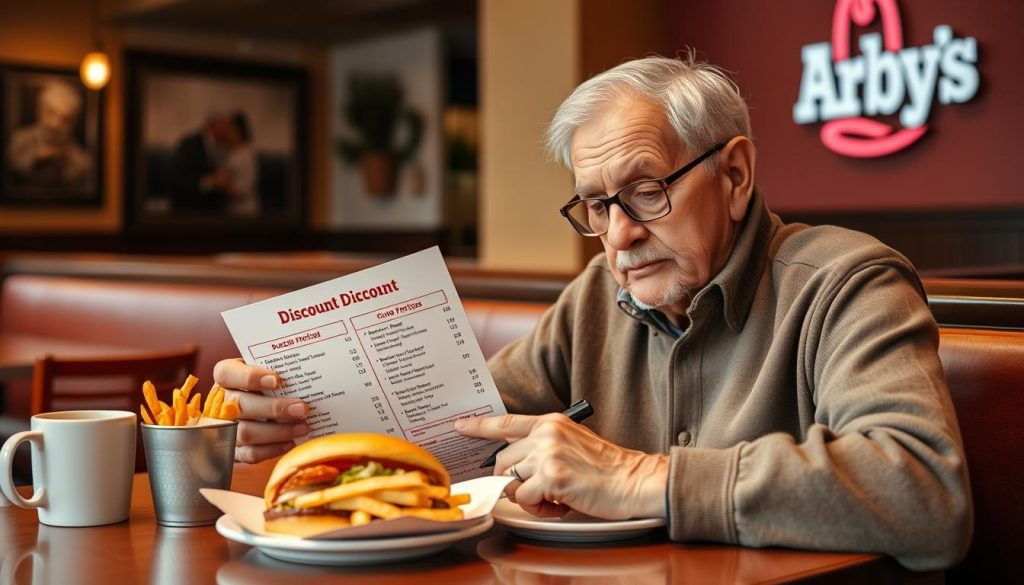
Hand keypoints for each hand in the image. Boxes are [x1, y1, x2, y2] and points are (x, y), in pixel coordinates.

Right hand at [212, 358, 309, 462]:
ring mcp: (223, 427)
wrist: (251, 408)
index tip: (277, 380)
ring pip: (245, 432)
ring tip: (303, 427)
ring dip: (278, 432)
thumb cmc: (263, 384)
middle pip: (240, 405)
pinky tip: (291, 442)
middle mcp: (219, 402)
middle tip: (302, 408)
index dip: (250, 377)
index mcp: (225, 376)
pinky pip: (250, 453)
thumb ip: (278, 369)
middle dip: (274, 408)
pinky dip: (273, 449)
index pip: (226, 373)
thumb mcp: (265, 370)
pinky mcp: (232, 449)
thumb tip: (308, 371)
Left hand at [454, 413, 667, 519]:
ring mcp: (547, 454)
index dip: (479, 426)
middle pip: (502, 462)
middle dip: (513, 482)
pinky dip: (539, 508)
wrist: (634, 480)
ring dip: (528, 497)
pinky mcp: (551, 476)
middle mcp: (545, 434)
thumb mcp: (573, 443)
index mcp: (550, 422)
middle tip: (542, 491)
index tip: (460, 426)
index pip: (506, 422)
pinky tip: (561, 504)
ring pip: (510, 482)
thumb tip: (513, 467)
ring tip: (556, 498)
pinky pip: (524, 499)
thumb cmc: (608, 468)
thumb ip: (543, 446)